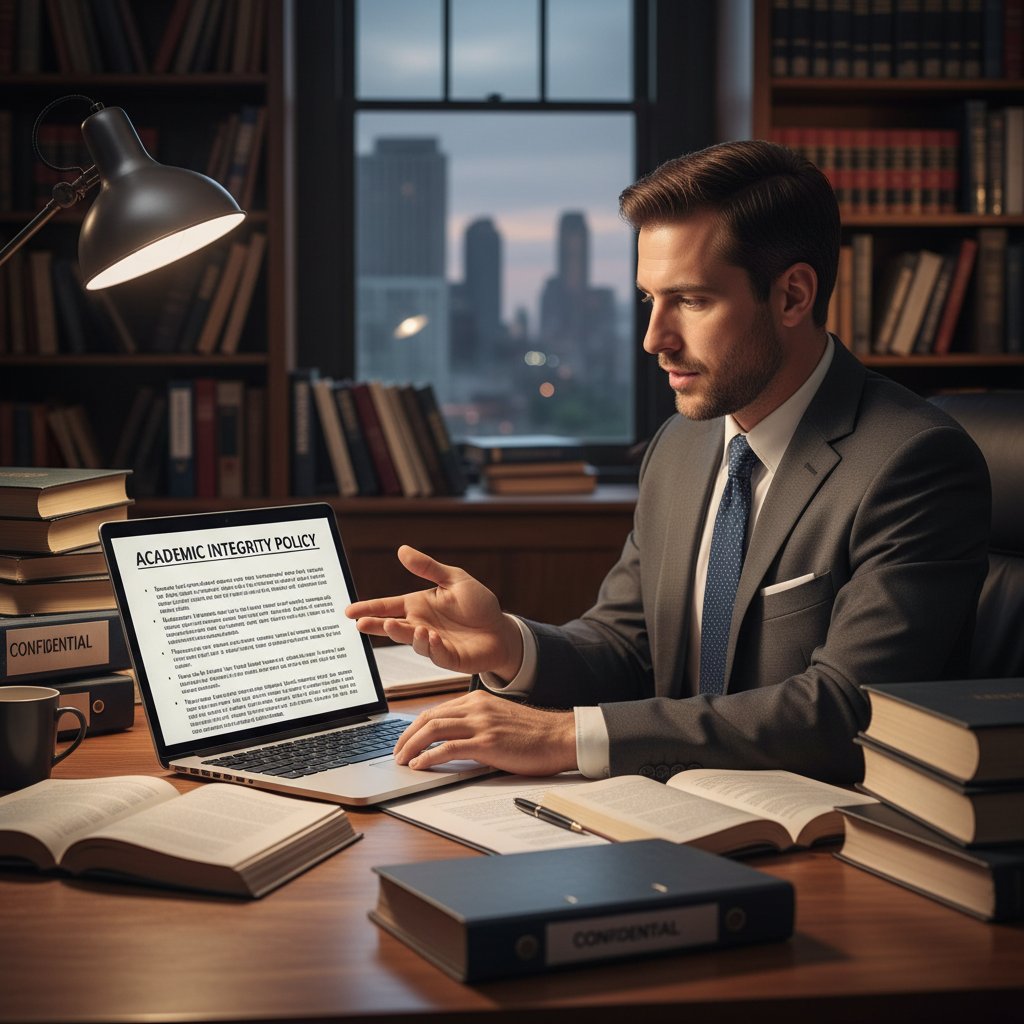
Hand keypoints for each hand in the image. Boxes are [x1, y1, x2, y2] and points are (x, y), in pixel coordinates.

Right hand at [345, 546, 522, 678]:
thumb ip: (428, 568)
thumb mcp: (454, 579)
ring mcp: (432, 643)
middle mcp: (420, 625)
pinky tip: (431, 637)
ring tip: (407, 627)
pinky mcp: (447, 657)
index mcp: (419, 605)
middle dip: (376, 626)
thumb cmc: (478, 604)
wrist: (502, 630)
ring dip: (406, 635)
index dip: (369, 608)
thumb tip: (402, 549)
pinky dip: (431, 647)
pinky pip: (435, 654)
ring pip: (411, 641)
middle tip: (361, 625)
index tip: (348, 611)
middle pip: (392, 627)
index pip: (388, 606)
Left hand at [394, 690, 578, 775]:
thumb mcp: (500, 719)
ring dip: (412, 746)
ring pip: (434, 729)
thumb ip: (476, 724)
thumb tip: (451, 742)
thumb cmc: (534, 734)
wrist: (560, 736)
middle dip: (407, 737)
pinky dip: (429, 756)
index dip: (415, 727)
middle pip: (429, 718)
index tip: (404, 741)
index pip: (436, 711)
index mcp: (478, 699)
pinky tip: (419, 765)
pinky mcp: (488, 743)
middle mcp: (477, 707)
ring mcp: (482, 724)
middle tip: (396, 753)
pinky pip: (449, 748)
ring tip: (401, 760)